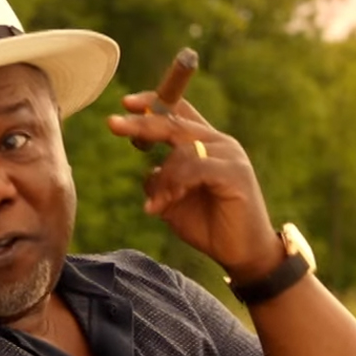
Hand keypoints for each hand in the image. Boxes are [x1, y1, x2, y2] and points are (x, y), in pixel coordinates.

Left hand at [106, 93, 280, 279]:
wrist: (242, 253)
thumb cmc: (209, 225)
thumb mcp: (174, 201)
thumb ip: (161, 181)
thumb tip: (148, 171)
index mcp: (205, 144)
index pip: (179, 111)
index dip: (153, 103)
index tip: (126, 104)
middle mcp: (219, 143)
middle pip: (175, 123)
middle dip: (141, 123)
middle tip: (113, 124)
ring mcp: (229, 156)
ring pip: (181, 150)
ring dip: (162, 180)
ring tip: (155, 206)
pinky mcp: (235, 173)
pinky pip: (196, 168)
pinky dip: (175, 185)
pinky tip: (166, 205)